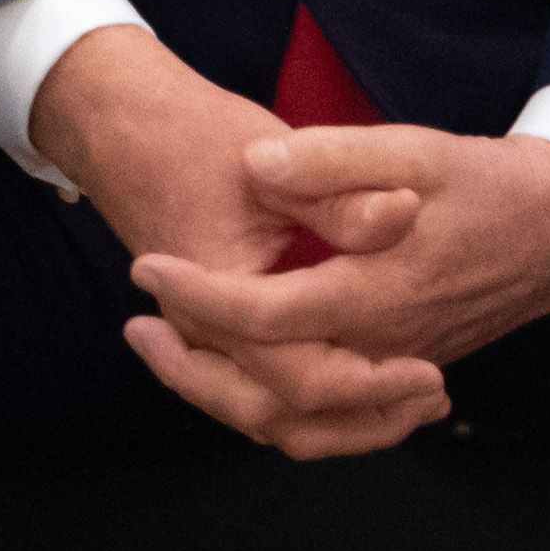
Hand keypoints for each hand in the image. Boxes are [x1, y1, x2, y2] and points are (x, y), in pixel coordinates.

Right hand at [30, 22, 444, 457]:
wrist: (118, 126)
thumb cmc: (188, 135)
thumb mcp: (268, 154)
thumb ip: (337, 195)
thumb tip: (402, 211)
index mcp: (214, 292)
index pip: (294, 377)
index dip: (369, 384)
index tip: (432, 373)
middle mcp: (198, 328)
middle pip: (276, 416)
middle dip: (360, 421)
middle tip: (432, 393)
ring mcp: (198, 332)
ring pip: (263, 417)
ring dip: (338, 424)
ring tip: (410, 407)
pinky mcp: (206, 328)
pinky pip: (254, 393)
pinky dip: (309, 406)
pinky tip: (364, 391)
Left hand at [132, 124, 549, 447]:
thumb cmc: (484, 183)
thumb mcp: (413, 149)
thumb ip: (332, 160)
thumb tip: (258, 164)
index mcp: (377, 294)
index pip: (267, 318)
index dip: (197, 296)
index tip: (146, 268)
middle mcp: (384, 347)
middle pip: (275, 397)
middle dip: (193, 370)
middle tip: (138, 323)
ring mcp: (393, 369)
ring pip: (301, 424)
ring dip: (223, 398)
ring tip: (165, 348)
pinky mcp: (396, 373)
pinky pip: (328, 421)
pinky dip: (272, 411)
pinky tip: (227, 370)